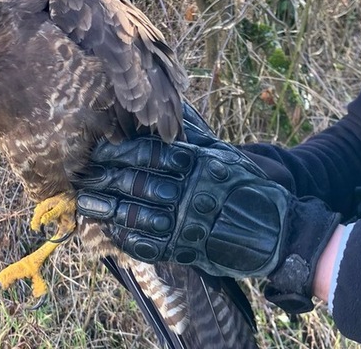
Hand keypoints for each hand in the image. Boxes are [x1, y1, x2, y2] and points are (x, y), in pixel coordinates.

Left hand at [74, 105, 340, 312]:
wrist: (278, 232)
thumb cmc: (249, 188)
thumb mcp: (226, 155)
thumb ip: (196, 137)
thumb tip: (172, 111)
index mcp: (199, 165)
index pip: (151, 155)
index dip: (121, 153)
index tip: (99, 151)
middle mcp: (191, 192)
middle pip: (139, 184)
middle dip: (107, 180)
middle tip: (82, 177)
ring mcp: (189, 223)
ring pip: (139, 215)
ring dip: (108, 210)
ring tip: (85, 205)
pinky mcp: (188, 249)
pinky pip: (151, 245)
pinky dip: (128, 239)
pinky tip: (111, 233)